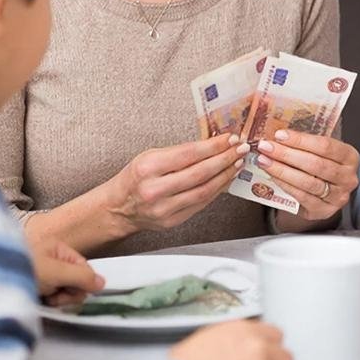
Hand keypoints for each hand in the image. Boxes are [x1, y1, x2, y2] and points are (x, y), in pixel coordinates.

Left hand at [29, 237, 104, 306]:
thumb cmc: (26, 272)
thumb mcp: (57, 272)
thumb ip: (82, 277)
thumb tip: (103, 284)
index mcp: (57, 248)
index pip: (83, 266)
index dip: (83, 282)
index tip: (74, 292)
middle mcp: (51, 259)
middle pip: (74, 279)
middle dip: (68, 292)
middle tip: (55, 297)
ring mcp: (42, 275)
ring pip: (63, 291)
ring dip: (57, 299)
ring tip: (44, 300)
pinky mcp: (33, 289)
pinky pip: (50, 297)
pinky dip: (47, 302)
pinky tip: (38, 303)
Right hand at [108, 133, 249, 233]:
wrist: (119, 207)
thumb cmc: (136, 176)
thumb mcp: (151, 156)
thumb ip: (180, 152)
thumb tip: (214, 144)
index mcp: (148, 167)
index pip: (189, 154)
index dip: (213, 146)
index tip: (230, 138)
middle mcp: (155, 190)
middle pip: (200, 173)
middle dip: (225, 159)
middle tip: (241, 149)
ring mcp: (164, 209)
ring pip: (204, 190)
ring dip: (225, 175)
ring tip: (238, 163)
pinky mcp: (173, 221)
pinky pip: (201, 203)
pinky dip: (217, 190)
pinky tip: (226, 179)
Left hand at [253, 130, 358, 221]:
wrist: (328, 193)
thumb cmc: (323, 166)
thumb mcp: (322, 152)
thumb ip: (306, 144)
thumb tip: (278, 136)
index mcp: (350, 157)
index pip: (326, 146)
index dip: (301, 140)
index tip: (280, 135)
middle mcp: (348, 178)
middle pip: (316, 164)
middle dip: (287, 154)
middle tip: (266, 147)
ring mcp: (338, 196)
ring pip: (308, 182)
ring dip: (282, 170)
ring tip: (264, 161)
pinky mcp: (324, 210)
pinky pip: (302, 197)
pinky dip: (285, 185)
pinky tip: (272, 176)